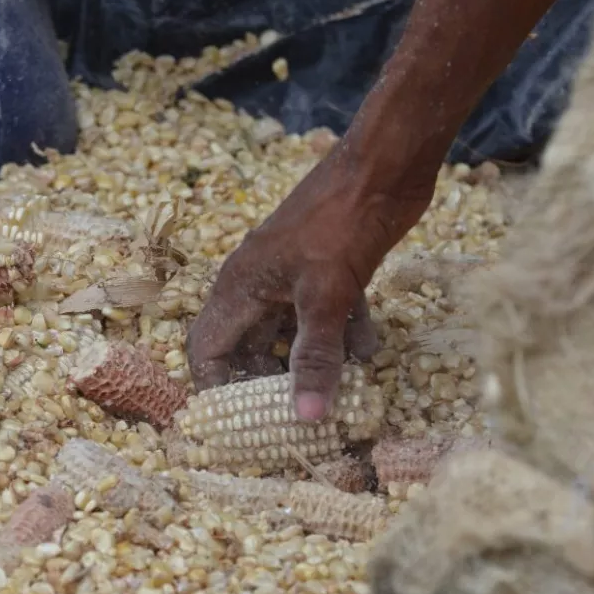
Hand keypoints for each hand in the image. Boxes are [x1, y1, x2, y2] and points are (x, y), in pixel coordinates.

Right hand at [187, 126, 437, 418]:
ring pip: (294, 334)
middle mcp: (259, 285)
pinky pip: (328, 316)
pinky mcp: (330, 271)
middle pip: (251, 348)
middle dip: (272, 385)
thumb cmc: (341, 223)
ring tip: (339, 396)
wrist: (386, 164)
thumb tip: (305, 419)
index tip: (240, 429)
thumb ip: (315, 357)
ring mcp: (296, 277)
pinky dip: (347, 336)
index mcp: (240, 288)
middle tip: (295, 421)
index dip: (217, 389)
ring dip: (315, 361)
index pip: (208, 349)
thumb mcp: (326, 296)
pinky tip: (370, 352)